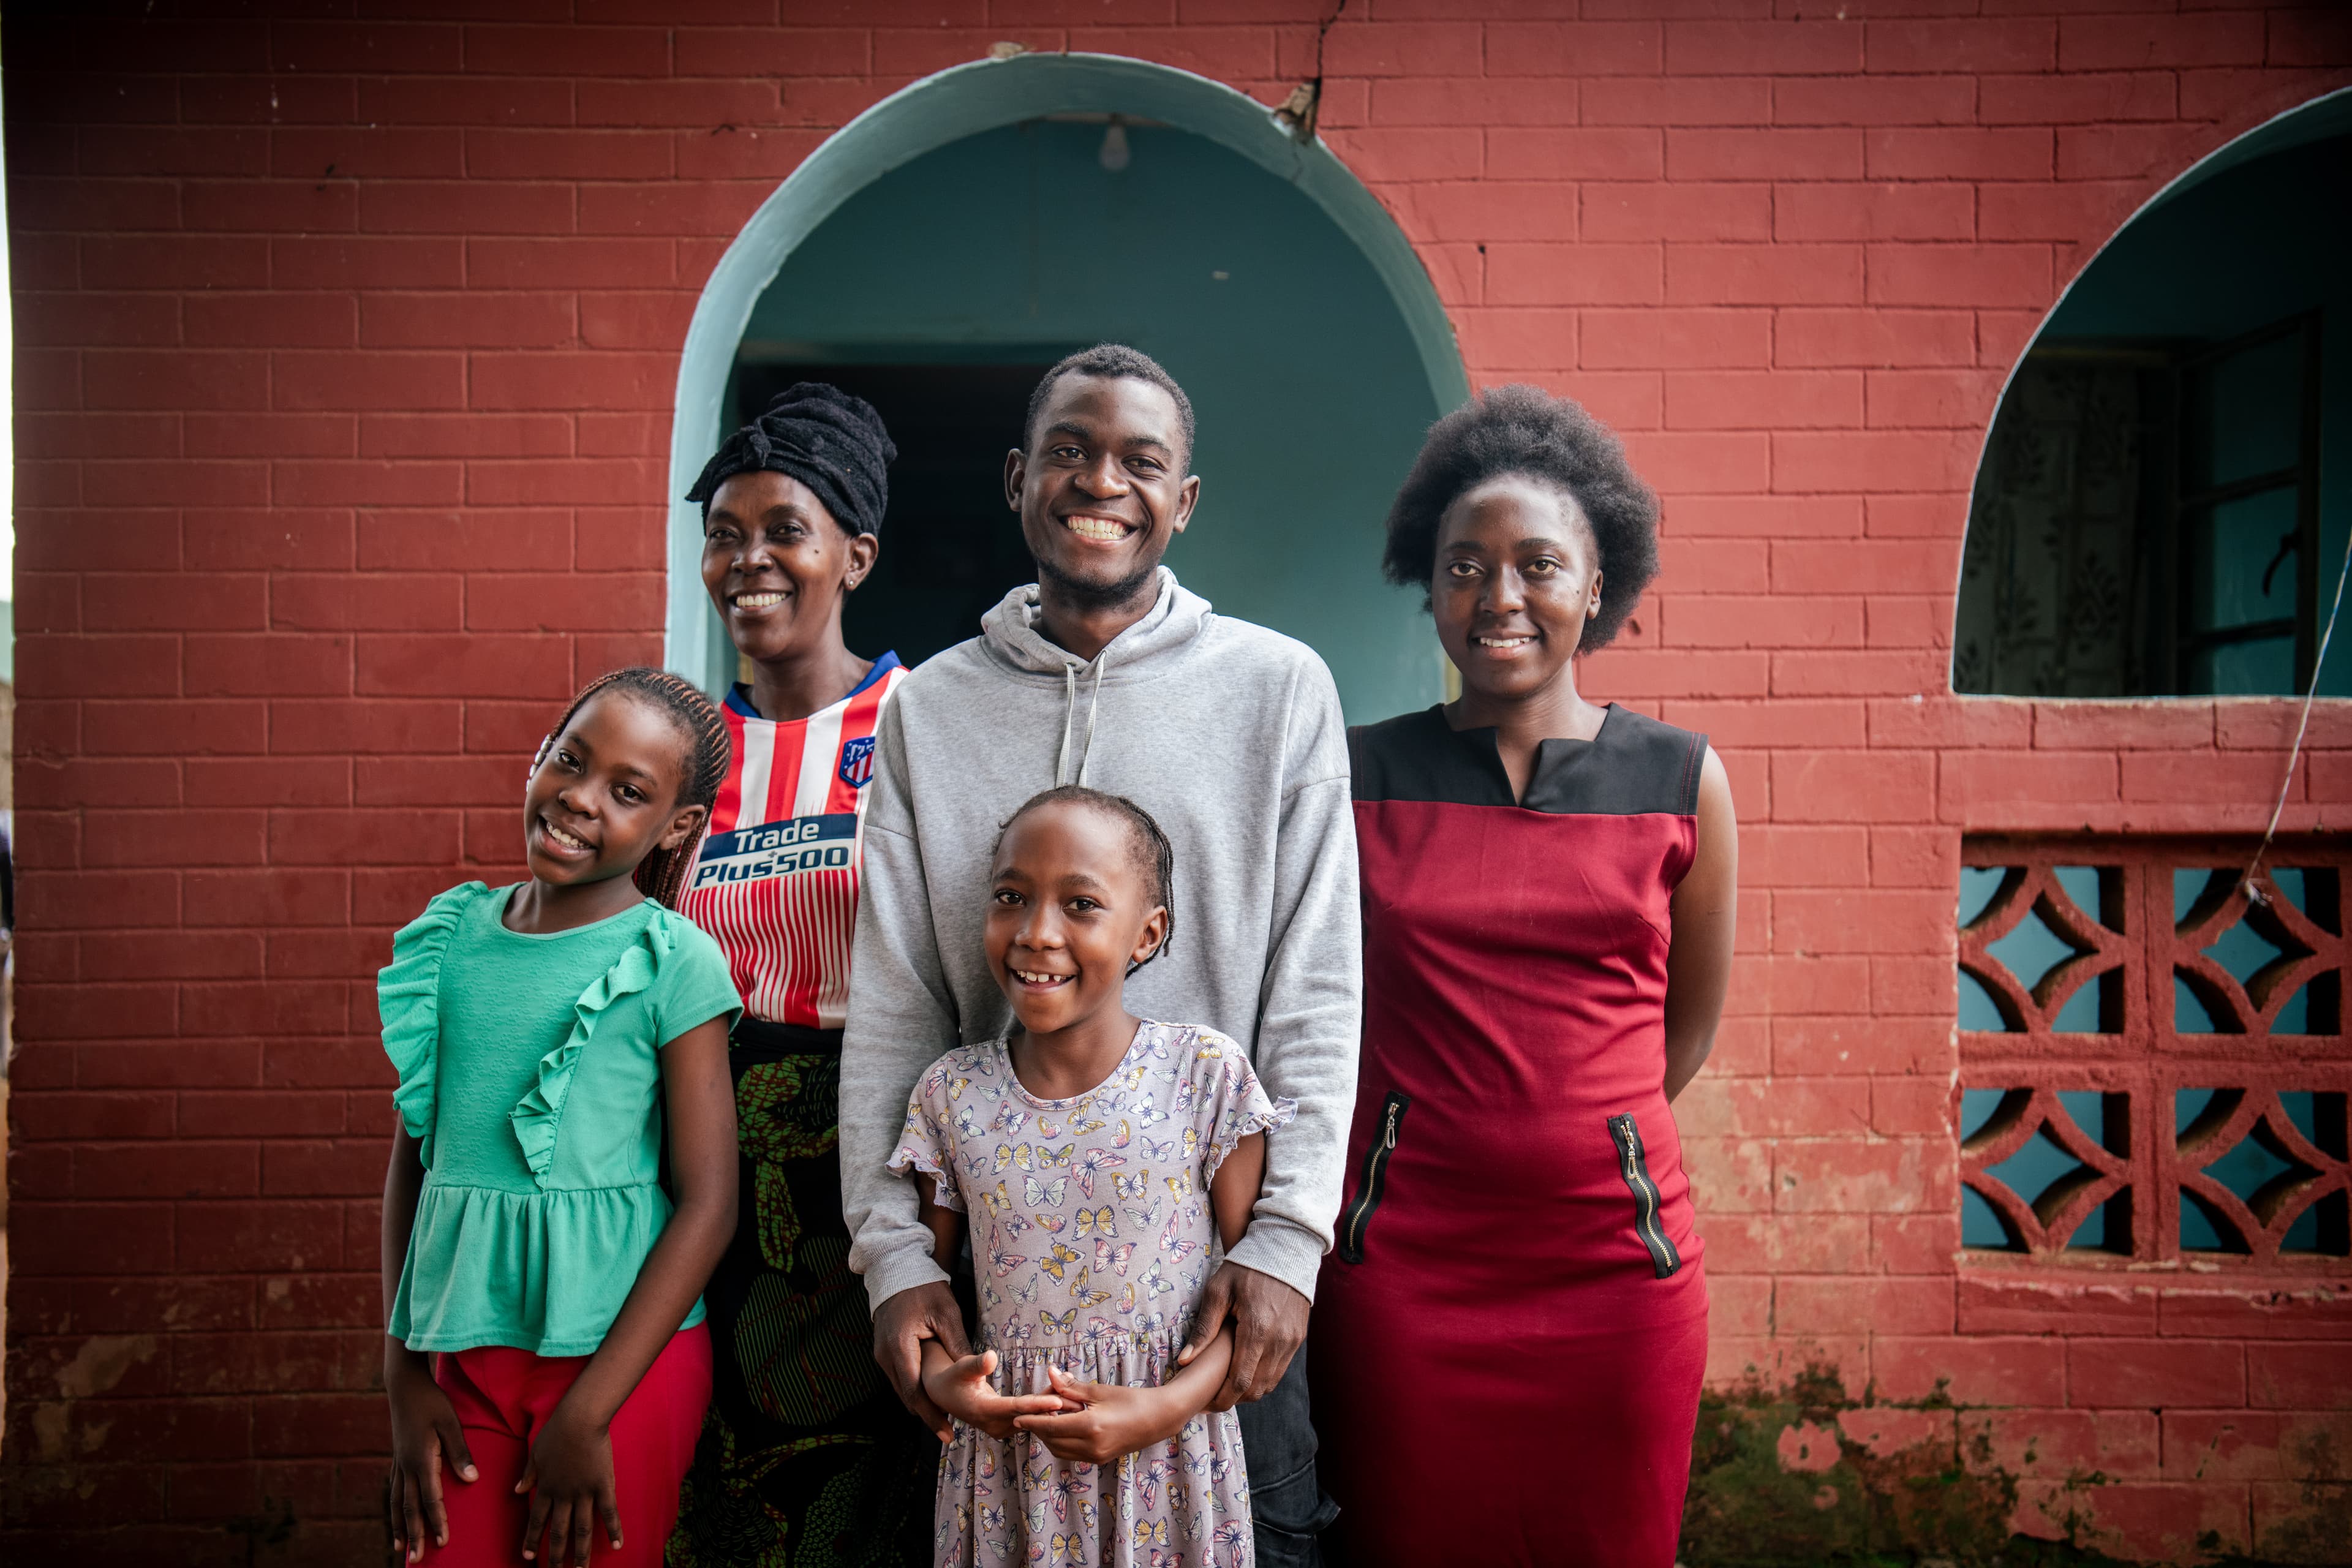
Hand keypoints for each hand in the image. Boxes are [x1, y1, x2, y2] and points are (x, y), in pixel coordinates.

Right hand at [384, 1347, 476, 1563]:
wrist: (404, 1386)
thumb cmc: (432, 1402)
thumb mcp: (450, 1423)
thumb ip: (460, 1452)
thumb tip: (472, 1480)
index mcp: (421, 1459)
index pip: (430, 1498)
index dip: (437, 1520)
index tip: (443, 1541)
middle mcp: (406, 1466)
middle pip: (410, 1508)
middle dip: (415, 1534)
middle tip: (418, 1559)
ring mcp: (398, 1464)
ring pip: (397, 1503)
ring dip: (400, 1527)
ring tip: (400, 1549)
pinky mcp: (397, 1459)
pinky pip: (392, 1491)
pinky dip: (393, 1509)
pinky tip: (395, 1519)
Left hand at [515, 1404, 619, 1564]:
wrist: (579, 1419)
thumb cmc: (556, 1431)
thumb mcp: (535, 1453)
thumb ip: (528, 1474)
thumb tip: (517, 1491)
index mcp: (546, 1487)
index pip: (536, 1520)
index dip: (532, 1539)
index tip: (527, 1556)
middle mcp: (564, 1495)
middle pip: (559, 1531)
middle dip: (555, 1555)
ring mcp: (584, 1492)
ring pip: (582, 1529)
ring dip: (581, 1553)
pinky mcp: (603, 1485)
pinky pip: (609, 1512)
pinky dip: (614, 1529)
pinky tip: (618, 1545)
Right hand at [872, 1279, 969, 1431]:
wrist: (895, 1269)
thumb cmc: (923, 1287)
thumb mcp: (946, 1313)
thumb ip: (957, 1343)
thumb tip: (978, 1369)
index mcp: (900, 1348)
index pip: (915, 1392)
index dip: (931, 1415)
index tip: (947, 1433)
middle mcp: (885, 1356)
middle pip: (906, 1396)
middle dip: (927, 1414)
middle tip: (949, 1432)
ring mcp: (881, 1354)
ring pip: (902, 1389)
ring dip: (920, 1403)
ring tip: (944, 1418)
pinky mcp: (884, 1350)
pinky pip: (900, 1377)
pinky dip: (914, 1388)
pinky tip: (932, 1394)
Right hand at [922, 1348, 1070, 1441]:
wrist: (944, 1395)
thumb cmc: (952, 1378)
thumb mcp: (960, 1368)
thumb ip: (976, 1364)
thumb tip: (992, 1357)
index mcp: (984, 1411)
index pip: (1017, 1408)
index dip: (1038, 1404)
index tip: (1060, 1399)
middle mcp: (995, 1425)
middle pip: (1029, 1416)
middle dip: (1054, 1409)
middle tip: (1080, 1401)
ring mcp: (1001, 1429)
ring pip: (1032, 1420)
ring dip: (1052, 1410)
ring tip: (1078, 1399)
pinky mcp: (1007, 1427)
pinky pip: (1030, 1419)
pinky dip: (1045, 1409)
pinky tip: (1064, 1398)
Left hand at [1012, 1364, 1183, 1464]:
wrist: (1157, 1419)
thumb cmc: (1130, 1400)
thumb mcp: (1099, 1391)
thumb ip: (1071, 1387)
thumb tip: (1050, 1373)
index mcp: (1090, 1427)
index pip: (1051, 1426)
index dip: (1032, 1421)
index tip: (1016, 1416)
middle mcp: (1090, 1446)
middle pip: (1052, 1440)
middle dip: (1039, 1428)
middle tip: (1032, 1413)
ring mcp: (1095, 1456)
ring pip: (1059, 1450)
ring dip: (1049, 1436)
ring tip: (1047, 1418)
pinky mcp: (1099, 1460)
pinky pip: (1071, 1453)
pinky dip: (1061, 1442)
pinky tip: (1063, 1427)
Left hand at [1178, 1262, 1307, 1411]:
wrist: (1286, 1249)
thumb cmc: (1246, 1267)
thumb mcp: (1218, 1291)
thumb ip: (1204, 1329)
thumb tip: (1184, 1362)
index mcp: (1257, 1330)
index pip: (1240, 1382)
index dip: (1222, 1399)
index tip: (1205, 1404)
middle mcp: (1279, 1341)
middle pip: (1256, 1389)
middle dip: (1233, 1399)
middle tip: (1212, 1398)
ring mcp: (1292, 1341)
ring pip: (1269, 1384)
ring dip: (1248, 1391)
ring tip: (1226, 1387)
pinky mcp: (1298, 1338)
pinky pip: (1279, 1370)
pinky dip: (1263, 1378)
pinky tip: (1245, 1371)